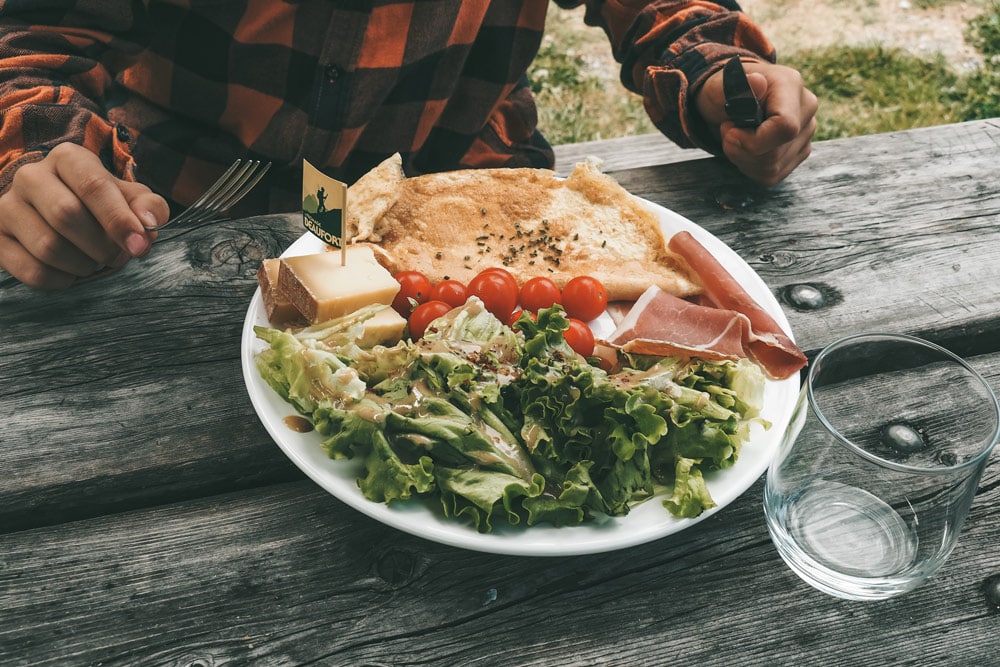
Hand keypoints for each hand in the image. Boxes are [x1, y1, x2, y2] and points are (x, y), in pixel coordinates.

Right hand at [0, 143, 168, 288]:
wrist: (59, 214)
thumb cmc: (102, 205)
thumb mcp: (131, 199)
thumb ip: (148, 207)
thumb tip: (148, 222)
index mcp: (68, 158)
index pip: (93, 186)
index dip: (119, 220)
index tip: (139, 246)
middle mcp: (31, 176)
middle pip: (66, 215)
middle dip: (101, 246)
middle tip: (116, 256)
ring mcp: (7, 207)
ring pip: (48, 246)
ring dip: (84, 265)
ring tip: (95, 262)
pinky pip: (32, 271)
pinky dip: (62, 280)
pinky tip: (72, 272)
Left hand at [696, 60, 817, 186]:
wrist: (730, 100)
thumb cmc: (724, 92)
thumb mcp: (718, 86)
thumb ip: (734, 87)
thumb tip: (757, 82)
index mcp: (790, 85)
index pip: (785, 128)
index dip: (753, 141)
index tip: (730, 131)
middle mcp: (806, 109)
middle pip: (775, 155)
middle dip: (740, 151)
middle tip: (727, 131)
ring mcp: (806, 132)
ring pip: (772, 169)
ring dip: (743, 159)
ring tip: (736, 138)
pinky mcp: (800, 152)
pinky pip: (771, 176)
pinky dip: (750, 168)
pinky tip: (745, 149)